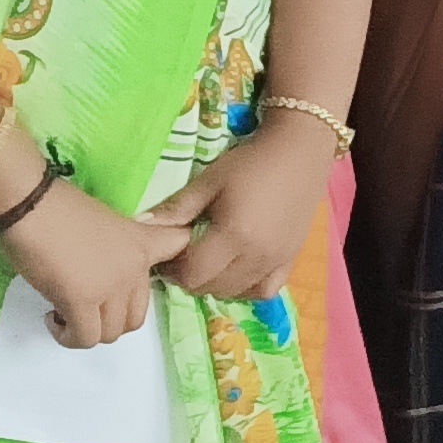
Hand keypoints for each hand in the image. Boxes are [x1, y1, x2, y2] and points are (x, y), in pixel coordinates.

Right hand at [0, 173, 192, 348]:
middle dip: (110, 320)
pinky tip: (53, 317)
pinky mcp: (82, 301)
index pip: (180, 247)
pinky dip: (68, 336)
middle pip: (136, 316)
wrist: (29, 204)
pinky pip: (85, 338)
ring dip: (88, 330)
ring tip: (66, 313)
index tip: (136, 279)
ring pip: (111, 333)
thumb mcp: (104, 224)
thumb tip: (105, 271)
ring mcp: (111, 287)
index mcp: (142, 242)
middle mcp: (135, 268)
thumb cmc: (57, 206)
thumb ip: (117, 250)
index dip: (171, 265)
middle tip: (87, 308)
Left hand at [145, 111, 335, 300]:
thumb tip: (142, 226)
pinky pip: (265, 290)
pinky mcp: (290, 259)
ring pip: (236, 292)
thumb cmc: (251, 161)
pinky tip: (238, 271)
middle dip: (192, 276)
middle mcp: (256, 256)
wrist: (300, 150)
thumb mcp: (209, 180)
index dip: (174, 268)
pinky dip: (247, 288)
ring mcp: (276, 261)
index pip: (193, 274)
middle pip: (212, 288)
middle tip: (187, 254)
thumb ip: (176, 208)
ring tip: (211, 260)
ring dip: (216, 283)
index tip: (169, 252)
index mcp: (233, 236)